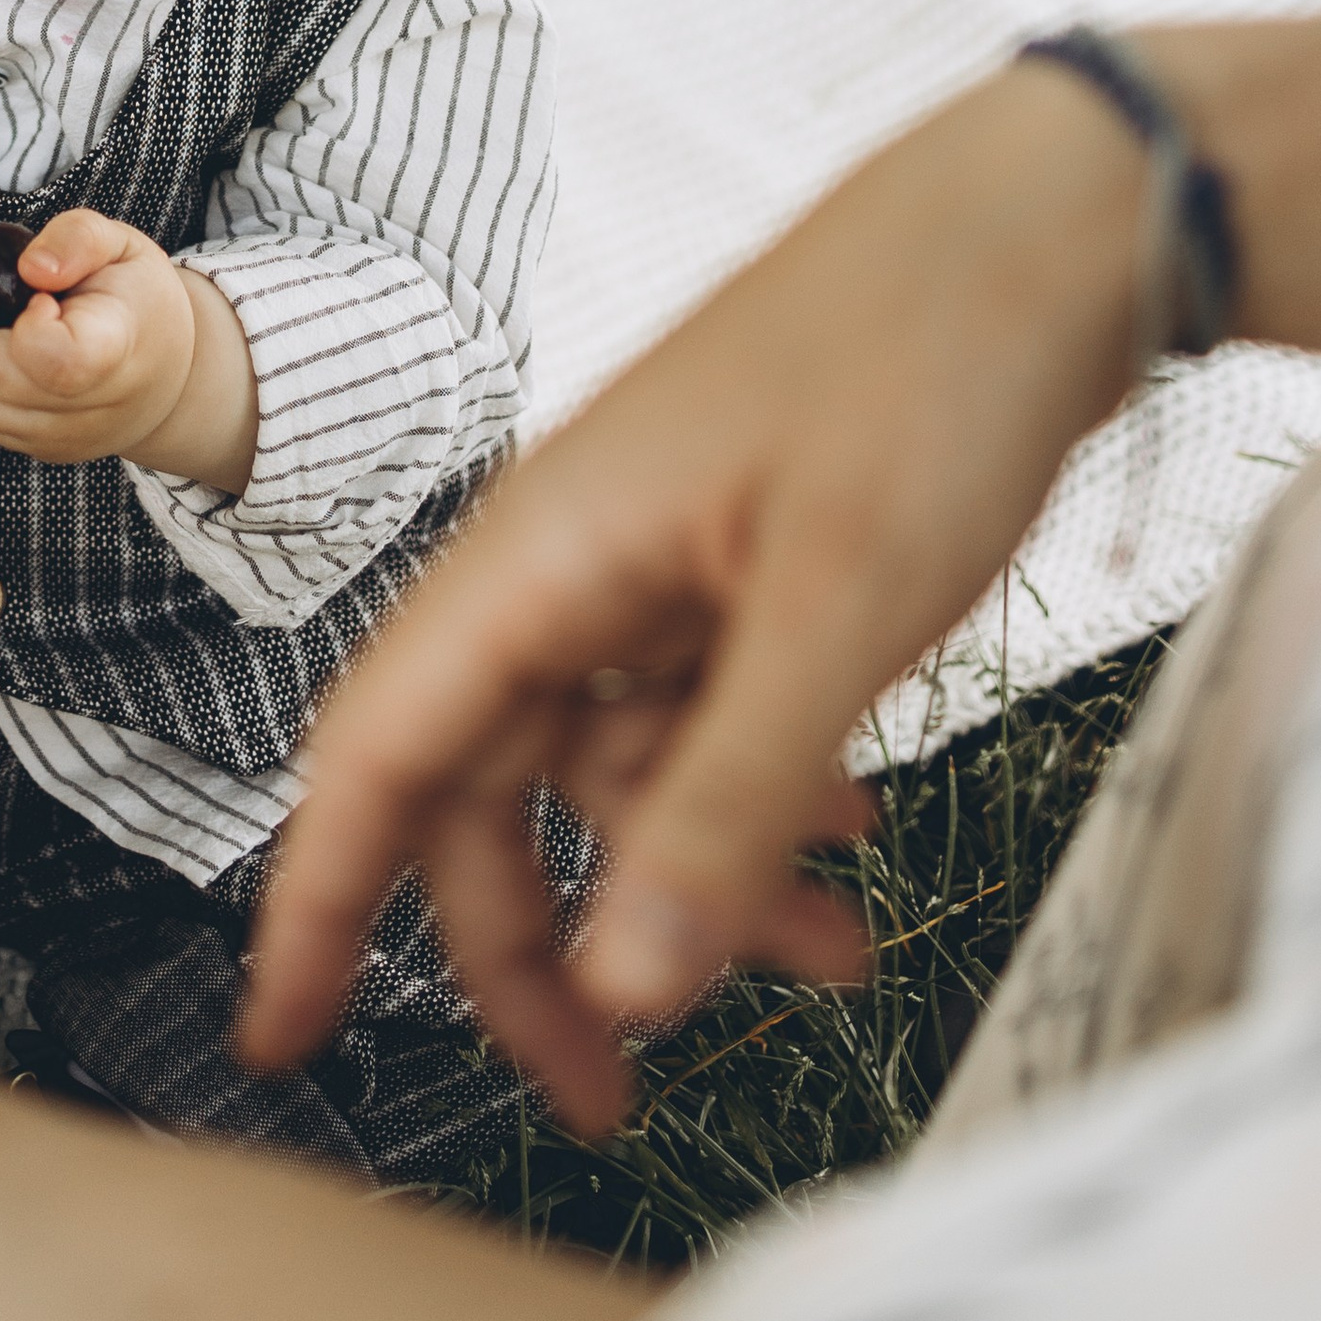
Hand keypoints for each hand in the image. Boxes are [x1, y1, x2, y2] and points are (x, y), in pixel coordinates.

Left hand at [0, 210, 257, 489]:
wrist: (168, 377)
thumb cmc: (138, 303)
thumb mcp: (122, 246)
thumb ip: (77, 239)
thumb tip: (31, 268)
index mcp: (115, 347)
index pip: (60, 361)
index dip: (29, 327)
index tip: (37, 298)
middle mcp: (88, 406)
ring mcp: (61, 436)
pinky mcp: (38, 450)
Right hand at [239, 58, 1148, 1131]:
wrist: (1044, 223)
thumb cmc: (925, 364)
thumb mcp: (836, 612)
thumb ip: (721, 807)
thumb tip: (622, 991)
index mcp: (537, 553)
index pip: (373, 755)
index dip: (313, 904)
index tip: (276, 1038)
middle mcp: (562, 557)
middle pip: (487, 789)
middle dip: (543, 946)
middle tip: (617, 1097)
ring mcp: (645, 554)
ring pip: (612, 763)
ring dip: (698, 875)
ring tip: (839, 951)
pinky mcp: (725, 557)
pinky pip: (693, 712)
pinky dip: (755, 791)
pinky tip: (851, 823)